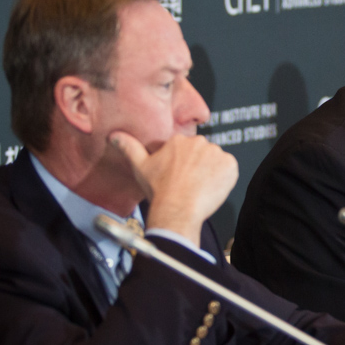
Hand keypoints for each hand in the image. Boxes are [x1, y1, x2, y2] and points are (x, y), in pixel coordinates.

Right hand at [109, 131, 237, 243]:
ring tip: (199, 188)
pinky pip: (230, 170)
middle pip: (202, 154)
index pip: (186, 150)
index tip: (179, 177)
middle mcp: (199, 142)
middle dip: (198, 167)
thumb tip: (114, 136)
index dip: (183, 165)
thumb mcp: (139, 166)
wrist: (177, 209)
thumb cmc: (159, 190)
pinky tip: (211, 189)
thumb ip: (128, 147)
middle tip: (189, 184)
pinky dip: (224, 178)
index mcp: (179, 140)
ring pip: (216, 161)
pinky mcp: (230, 165)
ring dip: (211, 172)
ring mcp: (217, 153)